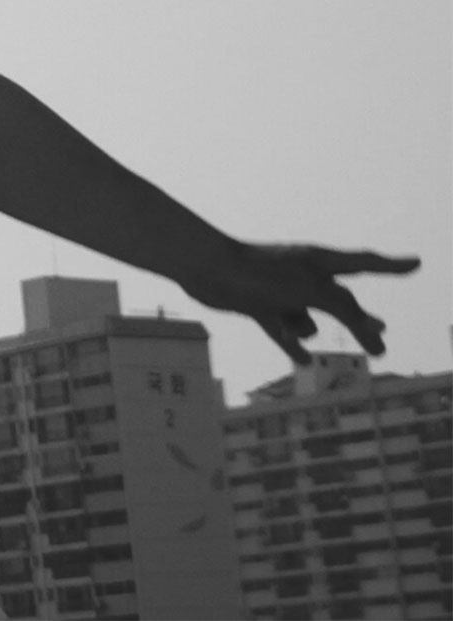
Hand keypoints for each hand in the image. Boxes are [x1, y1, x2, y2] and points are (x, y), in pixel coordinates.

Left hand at [179, 240, 421, 365]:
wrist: (206, 268)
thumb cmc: (260, 272)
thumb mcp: (313, 290)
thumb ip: (346, 309)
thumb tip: (373, 327)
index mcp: (320, 261)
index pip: (366, 264)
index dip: (392, 266)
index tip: (417, 264)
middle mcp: (303, 274)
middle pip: (341, 302)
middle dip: (359, 322)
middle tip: (381, 337)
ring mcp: (280, 291)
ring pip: (307, 321)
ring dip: (302, 330)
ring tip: (287, 325)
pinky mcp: (258, 306)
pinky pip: (281, 331)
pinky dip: (290, 345)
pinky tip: (302, 361)